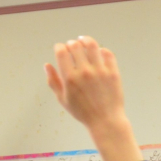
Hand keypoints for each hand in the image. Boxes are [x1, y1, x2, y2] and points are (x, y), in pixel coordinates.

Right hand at [44, 37, 142, 160]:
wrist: (106, 121)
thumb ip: (53, 81)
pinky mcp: (113, 73)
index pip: (61, 52)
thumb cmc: (83, 112)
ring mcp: (100, 71)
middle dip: (71, 43)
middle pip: (75, 46)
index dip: (59, 47)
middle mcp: (85, 72)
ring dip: (86, 40)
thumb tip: (47, 65)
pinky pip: (108, 54)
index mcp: (70, 78)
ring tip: (83, 41)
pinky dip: (102, 50)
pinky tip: (98, 52)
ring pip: (92, 45)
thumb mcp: (63, 99)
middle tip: (71, 46)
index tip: (60, 48)